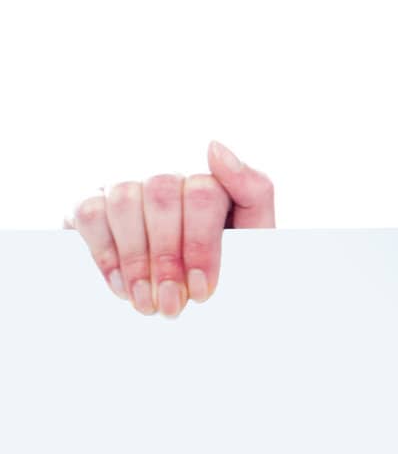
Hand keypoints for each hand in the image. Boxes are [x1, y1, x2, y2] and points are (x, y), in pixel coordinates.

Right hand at [64, 139, 275, 317]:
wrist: (200, 308)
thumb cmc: (227, 270)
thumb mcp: (253, 235)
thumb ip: (253, 189)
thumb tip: (214, 146)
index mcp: (211, 180)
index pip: (204, 193)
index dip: (201, 245)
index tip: (202, 289)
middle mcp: (168, 177)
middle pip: (162, 193)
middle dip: (167, 256)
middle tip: (170, 303)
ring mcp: (127, 186)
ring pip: (125, 199)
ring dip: (135, 257)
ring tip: (146, 301)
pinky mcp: (89, 203)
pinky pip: (89, 212)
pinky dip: (105, 253)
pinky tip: (121, 287)